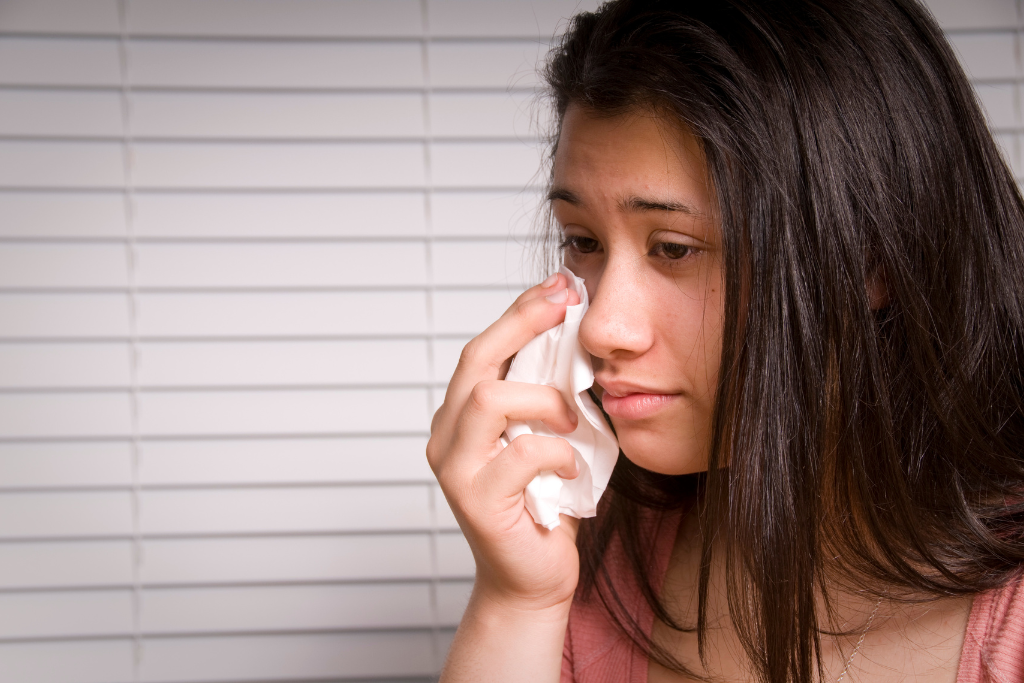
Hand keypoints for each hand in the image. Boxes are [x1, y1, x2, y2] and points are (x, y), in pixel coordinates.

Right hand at [428, 273, 582, 611]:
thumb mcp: (544, 437)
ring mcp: (456, 468)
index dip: (521, 311)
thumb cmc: (543, 507)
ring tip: (572, 420)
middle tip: (568, 305)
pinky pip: (520, 453)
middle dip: (523, 323)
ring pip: (488, 397)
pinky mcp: (476, 499)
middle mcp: (447, 435)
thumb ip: (544, 396)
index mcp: (461, 415)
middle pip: (476, 359)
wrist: (532, 579)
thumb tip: (575, 339)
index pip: (485, 348)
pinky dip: (556, 452)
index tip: (560, 285)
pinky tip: (571, 467)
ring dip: (543, 399)